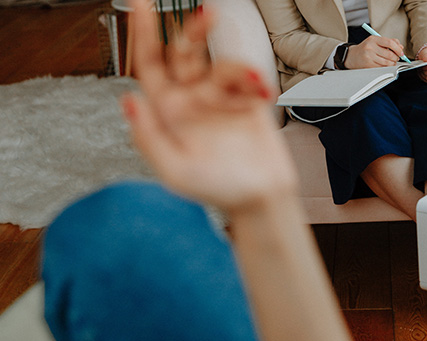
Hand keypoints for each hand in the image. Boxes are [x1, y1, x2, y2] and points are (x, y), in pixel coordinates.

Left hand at [122, 0, 298, 213]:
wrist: (261, 200)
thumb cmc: (217, 190)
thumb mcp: (175, 171)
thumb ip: (149, 137)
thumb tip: (129, 101)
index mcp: (169, 114)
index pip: (150, 66)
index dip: (144, 35)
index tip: (142, 6)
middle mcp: (192, 101)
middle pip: (185, 54)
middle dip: (192, 30)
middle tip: (205, 15)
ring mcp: (220, 99)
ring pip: (220, 63)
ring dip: (235, 66)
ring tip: (252, 82)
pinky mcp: (247, 100)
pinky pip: (248, 77)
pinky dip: (255, 80)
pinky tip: (262, 93)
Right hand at [344, 36, 404, 68]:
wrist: (352, 56)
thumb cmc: (366, 48)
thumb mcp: (376, 41)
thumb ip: (389, 42)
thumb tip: (401, 47)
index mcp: (373, 39)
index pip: (390, 43)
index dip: (398, 49)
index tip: (401, 52)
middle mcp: (370, 47)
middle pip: (389, 54)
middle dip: (396, 57)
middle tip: (397, 58)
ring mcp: (368, 56)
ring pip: (386, 62)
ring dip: (392, 63)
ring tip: (392, 62)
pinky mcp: (368, 65)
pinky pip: (381, 67)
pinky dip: (386, 67)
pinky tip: (385, 65)